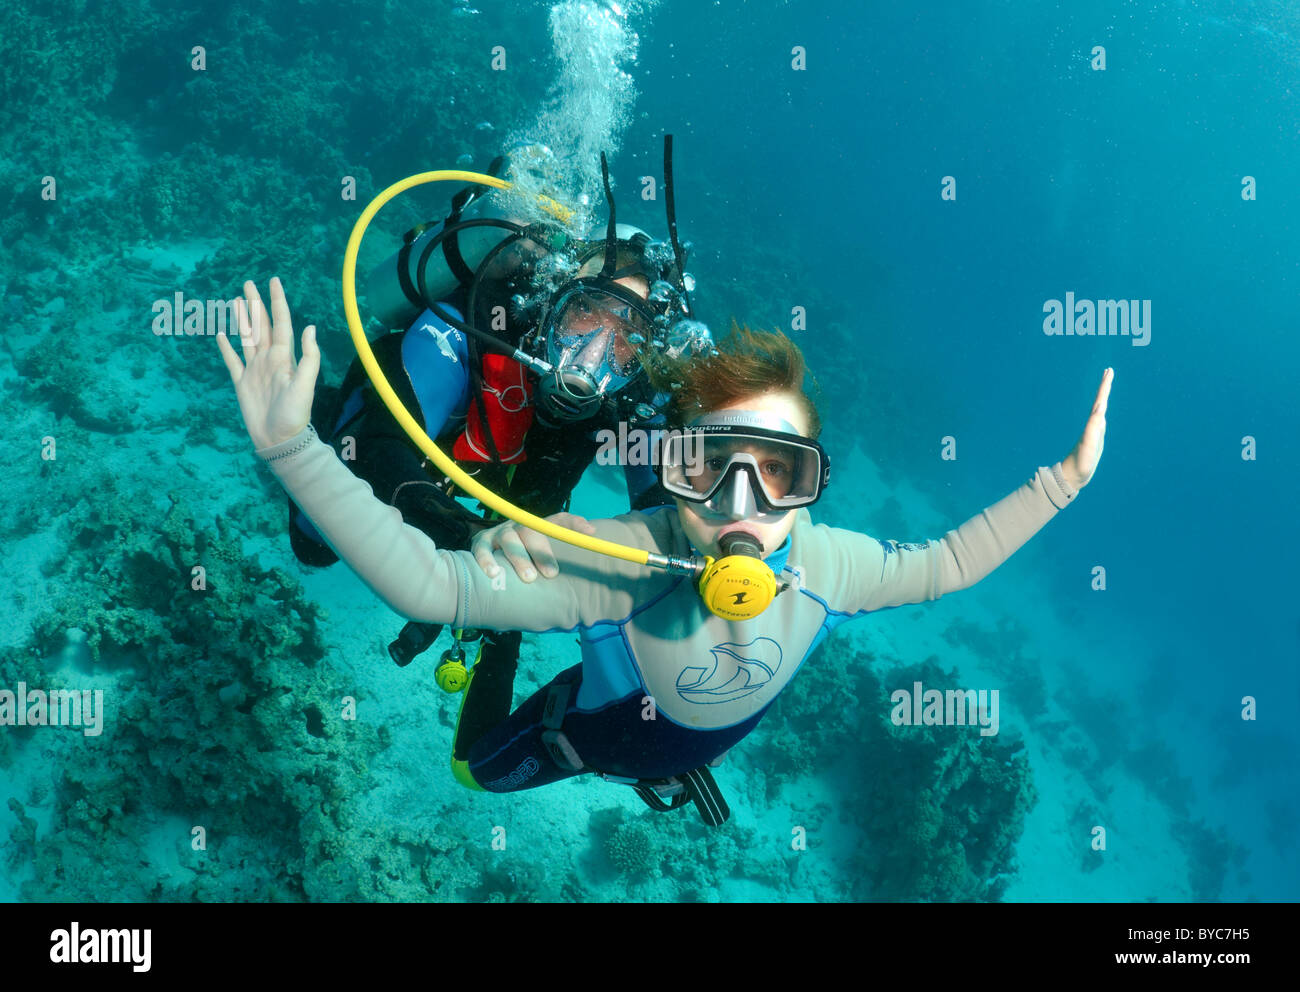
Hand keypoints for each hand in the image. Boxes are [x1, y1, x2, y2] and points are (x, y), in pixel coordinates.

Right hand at [216, 278, 319, 449]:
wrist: (278, 439)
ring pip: (246, 337)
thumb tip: (309, 327)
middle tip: (249, 283)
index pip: (280, 322)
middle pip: (260, 325)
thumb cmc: (294, 414)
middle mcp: (268, 359)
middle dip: (256, 304)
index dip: (277, 302)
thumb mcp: (305, 385)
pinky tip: (221, 333)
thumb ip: (308, 357)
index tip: (274, 281)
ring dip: (242, 319)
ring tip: (237, 301)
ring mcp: (254, 370)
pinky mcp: (241, 383)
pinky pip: (232, 361)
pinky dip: (226, 347)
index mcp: (283, 357)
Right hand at [471, 512, 596, 581]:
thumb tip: (593, 532)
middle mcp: (519, 525)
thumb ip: (570, 532)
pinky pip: (481, 549)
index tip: (586, 541)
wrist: (495, 548)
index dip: (573, 525)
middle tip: (551, 574)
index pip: (559, 519)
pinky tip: (492, 574)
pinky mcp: (481, 542)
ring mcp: (499, 533)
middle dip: (541, 552)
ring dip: (518, 558)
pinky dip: (485, 560)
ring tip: (528, 578)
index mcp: (539, 524)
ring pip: (508, 540)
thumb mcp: (551, 540)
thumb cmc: (530, 549)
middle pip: (530, 532)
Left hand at [1060, 368, 1112, 490]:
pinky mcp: (1095, 438)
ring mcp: (1094, 431)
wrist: (1073, 475)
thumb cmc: (1080, 461)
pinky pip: (1100, 420)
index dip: (1105, 386)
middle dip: (1105, 386)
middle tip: (1109, 370)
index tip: (1109, 371)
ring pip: (1100, 408)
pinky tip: (1101, 411)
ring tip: (1106, 385)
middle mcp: (1093, 424)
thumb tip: (1099, 410)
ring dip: (1103, 396)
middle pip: (1100, 400)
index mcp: (1093, 423)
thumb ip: (1093, 428)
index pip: (1100, 400)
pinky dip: (1102, 411)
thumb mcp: (1088, 445)